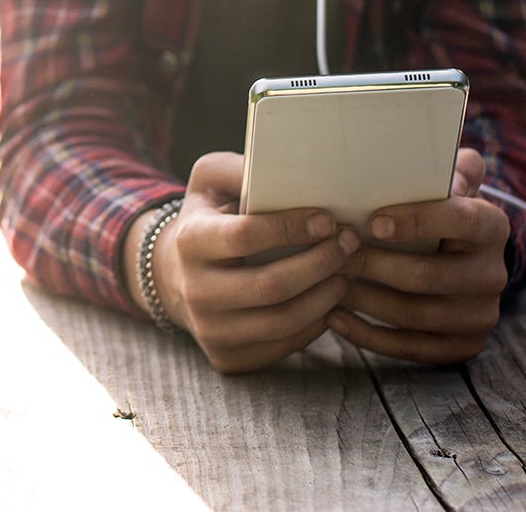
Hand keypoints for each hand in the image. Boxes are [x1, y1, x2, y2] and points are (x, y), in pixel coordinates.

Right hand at [134, 151, 356, 373]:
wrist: (175, 275)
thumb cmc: (207, 217)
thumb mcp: (210, 181)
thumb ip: (239, 168)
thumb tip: (283, 166)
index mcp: (191, 242)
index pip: (245, 237)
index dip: (290, 228)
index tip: (328, 219)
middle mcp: (195, 292)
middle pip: (270, 286)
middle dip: (319, 263)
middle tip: (350, 242)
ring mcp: (211, 331)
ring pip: (282, 321)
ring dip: (325, 295)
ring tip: (348, 270)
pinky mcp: (229, 358)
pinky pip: (283, 344)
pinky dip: (315, 322)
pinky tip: (331, 297)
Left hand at [325, 148, 510, 363]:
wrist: (466, 258)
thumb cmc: (442, 208)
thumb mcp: (452, 182)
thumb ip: (450, 165)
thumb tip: (442, 156)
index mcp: (492, 226)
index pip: (458, 220)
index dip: (416, 220)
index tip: (372, 222)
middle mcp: (493, 274)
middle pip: (427, 275)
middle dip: (373, 265)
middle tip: (333, 253)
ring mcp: (480, 315)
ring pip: (415, 314)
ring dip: (365, 300)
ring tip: (327, 282)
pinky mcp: (464, 346)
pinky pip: (412, 348)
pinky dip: (369, 336)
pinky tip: (336, 317)